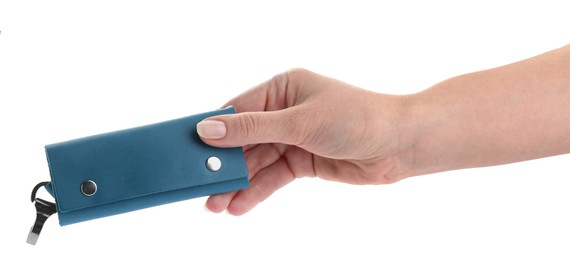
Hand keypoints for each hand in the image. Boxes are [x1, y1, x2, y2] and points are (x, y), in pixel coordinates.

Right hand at [197, 69, 416, 214]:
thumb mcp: (298, 122)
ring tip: (214, 205)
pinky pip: (273, 177)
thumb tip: (208, 129)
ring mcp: (293, 138)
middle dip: (223, 166)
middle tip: (199, 188)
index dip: (212, 132)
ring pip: (256, 163)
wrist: (399, 145)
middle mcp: (285, 112)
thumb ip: (252, 129)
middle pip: (244, 140)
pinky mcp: (302, 161)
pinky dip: (256, 191)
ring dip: (236, 184)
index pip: (237, 110)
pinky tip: (239, 206)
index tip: (187, 151)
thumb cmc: (355, 118)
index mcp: (282, 88)